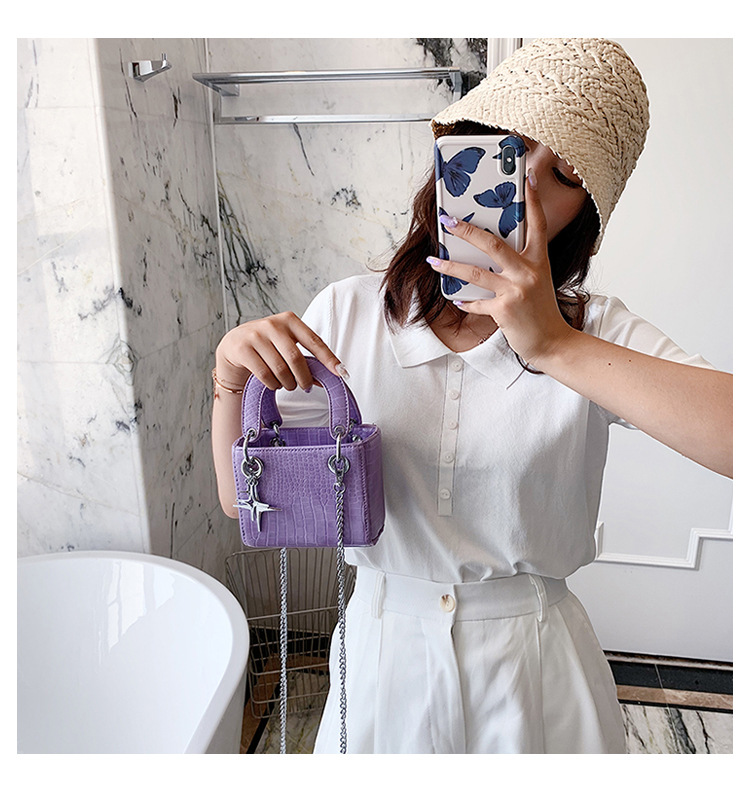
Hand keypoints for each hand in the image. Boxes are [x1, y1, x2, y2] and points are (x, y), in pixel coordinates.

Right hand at [215, 311, 344, 391]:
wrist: (234, 346)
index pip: (314, 341)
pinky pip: (264, 374)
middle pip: (296, 358)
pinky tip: (273, 384)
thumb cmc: (267, 346)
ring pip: (280, 369)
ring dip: (287, 383)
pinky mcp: (242, 349)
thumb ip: (305, 358)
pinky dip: (272, 384)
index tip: (341, 372)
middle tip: (305, 386)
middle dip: (304, 377)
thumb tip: (327, 378)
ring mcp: (255, 336)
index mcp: (289, 320)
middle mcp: (272, 324)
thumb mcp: (286, 345)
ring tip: (287, 385)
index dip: (328, 358)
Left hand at [427, 169, 573, 364]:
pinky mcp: (504, 310)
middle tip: (447, 220)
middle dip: (466, 230)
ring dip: (449, 267)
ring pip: (475, 273)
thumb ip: (519, 266)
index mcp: (539, 261)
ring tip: (432, 261)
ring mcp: (516, 291)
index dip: (532, 200)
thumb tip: (490, 253)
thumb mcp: (537, 281)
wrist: (552, 342)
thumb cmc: (541, 311)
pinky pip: (476, 303)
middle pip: (492, 244)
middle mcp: (528, 272)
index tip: (526, 178)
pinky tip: (455, 298)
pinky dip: (464, 301)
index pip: (537, 223)